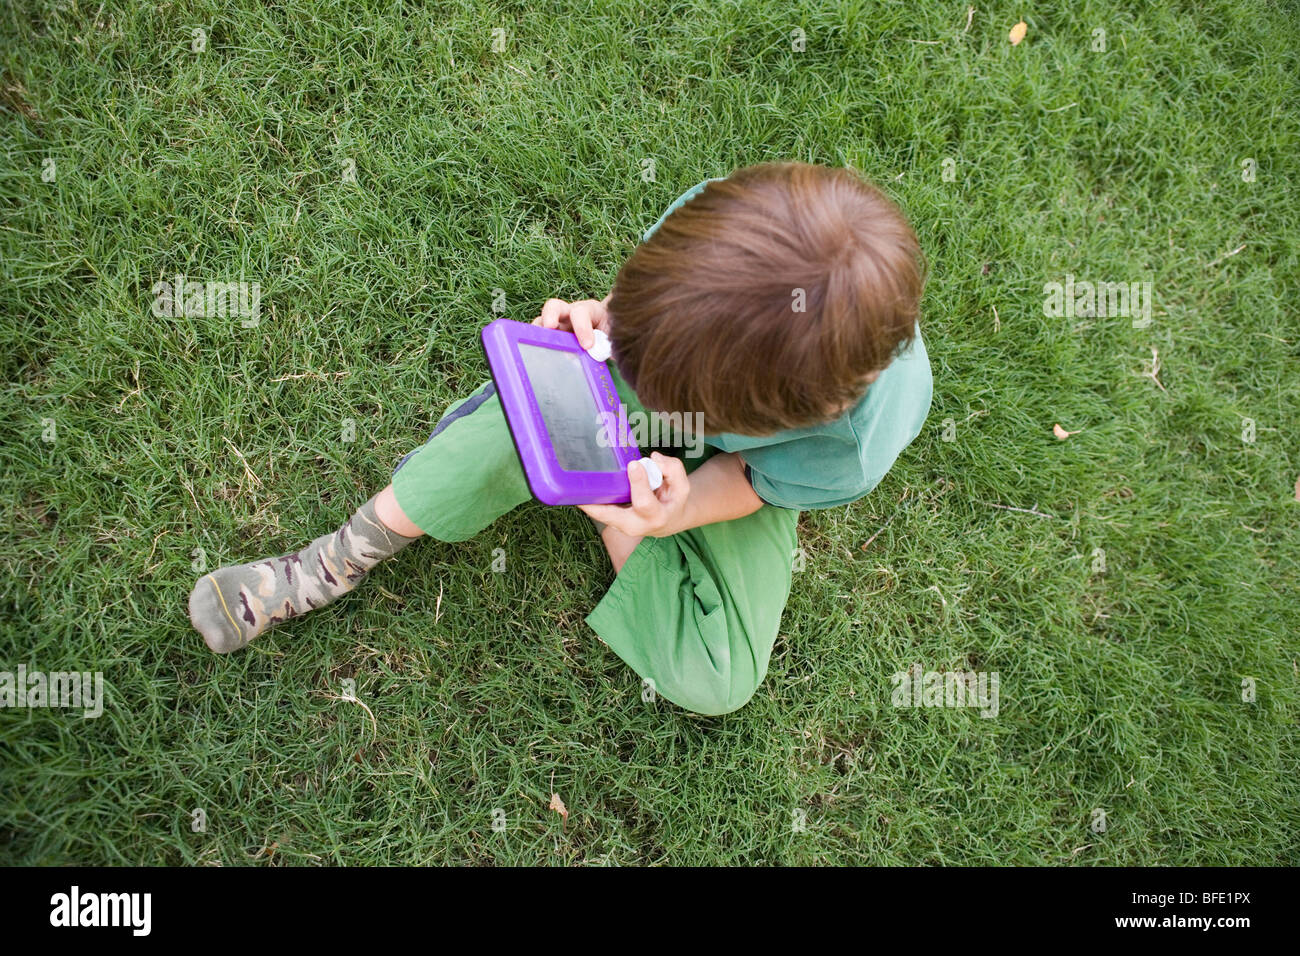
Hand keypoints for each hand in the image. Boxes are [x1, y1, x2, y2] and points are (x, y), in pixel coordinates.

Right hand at [532, 294, 611, 349]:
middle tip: (549, 328)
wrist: (613, 334)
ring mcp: (558, 326)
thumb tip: (597, 354)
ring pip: (541, 323)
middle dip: (550, 316)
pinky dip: (538, 347)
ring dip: (538, 333)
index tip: (587, 346)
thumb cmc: (614, 332)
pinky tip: (540, 359)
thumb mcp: (615, 337)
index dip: (582, 327)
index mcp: (590, 310)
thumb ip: (608, 344)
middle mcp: (570, 313)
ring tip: (537, 346)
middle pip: (554, 307)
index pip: (581, 313)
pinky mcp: (553, 338)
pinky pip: (540, 340)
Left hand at [577, 452, 691, 537]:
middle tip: (581, 490)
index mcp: (656, 517)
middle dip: (596, 505)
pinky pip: (597, 511)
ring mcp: (621, 526)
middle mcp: (635, 525)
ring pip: (600, 515)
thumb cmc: (673, 500)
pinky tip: (576, 488)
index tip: (634, 465)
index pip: (644, 502)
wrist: (669, 520)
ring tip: (571, 487)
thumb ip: (672, 469)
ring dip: (586, 503)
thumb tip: (653, 458)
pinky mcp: (612, 521)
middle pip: (611, 516)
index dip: (640, 483)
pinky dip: (588, 500)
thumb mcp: (682, 485)